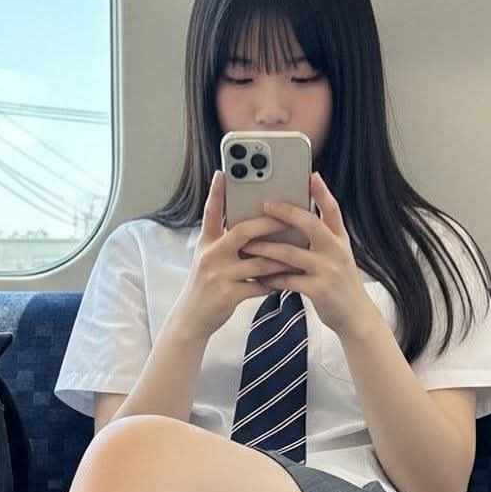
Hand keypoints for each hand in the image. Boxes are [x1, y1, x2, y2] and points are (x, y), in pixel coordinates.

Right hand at [170, 171, 293, 339]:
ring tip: (299, 252)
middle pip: (243, 231)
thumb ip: (224, 241)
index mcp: (206, 243)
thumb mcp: (207, 258)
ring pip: (259, 261)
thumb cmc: (206, 286)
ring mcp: (219, 275)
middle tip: (289, 217)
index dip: (216, 192)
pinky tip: (287, 279)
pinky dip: (276, 282)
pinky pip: (260, 285)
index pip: (211, 212)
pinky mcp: (228, 294)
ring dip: (282, 257)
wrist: (192, 319)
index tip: (224, 172)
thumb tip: (252, 226)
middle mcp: (211, 255)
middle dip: (270, 223)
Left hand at [243, 172, 368, 335]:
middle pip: (310, 224)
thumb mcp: (339, 255)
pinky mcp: (318, 290)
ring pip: (291, 254)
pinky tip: (256, 275)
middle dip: (286, 213)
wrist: (355, 316)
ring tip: (247, 245)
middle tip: (266, 205)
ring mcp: (328, 270)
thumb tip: (299, 218)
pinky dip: (270, 278)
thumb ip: (323, 238)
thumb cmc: (340, 283)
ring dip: (266, 248)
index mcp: (340, 239)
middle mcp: (336, 251)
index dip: (322, 192)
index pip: (333, 210)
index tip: (310, 175)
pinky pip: (288, 280)